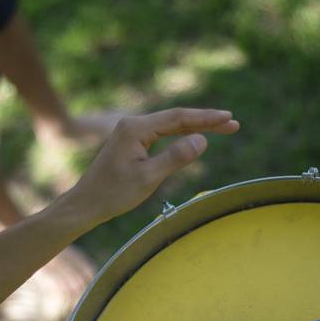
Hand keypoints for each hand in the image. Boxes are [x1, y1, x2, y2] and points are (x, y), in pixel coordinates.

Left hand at [62, 108, 239, 227]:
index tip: (228, 118)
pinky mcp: (131, 141)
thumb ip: (176, 157)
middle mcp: (133, 124)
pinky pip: (161, 133)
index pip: (178, 118)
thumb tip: (202, 140)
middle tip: (233, 124)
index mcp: (136, 128)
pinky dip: (180, 134)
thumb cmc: (114, 193)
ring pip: (170, 125)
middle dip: (205, 121)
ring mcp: (131, 131)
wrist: (86, 203)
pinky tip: (194, 136)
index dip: (206, 118)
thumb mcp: (148, 178)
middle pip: (176, 118)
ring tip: (222, 129)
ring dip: (195, 127)